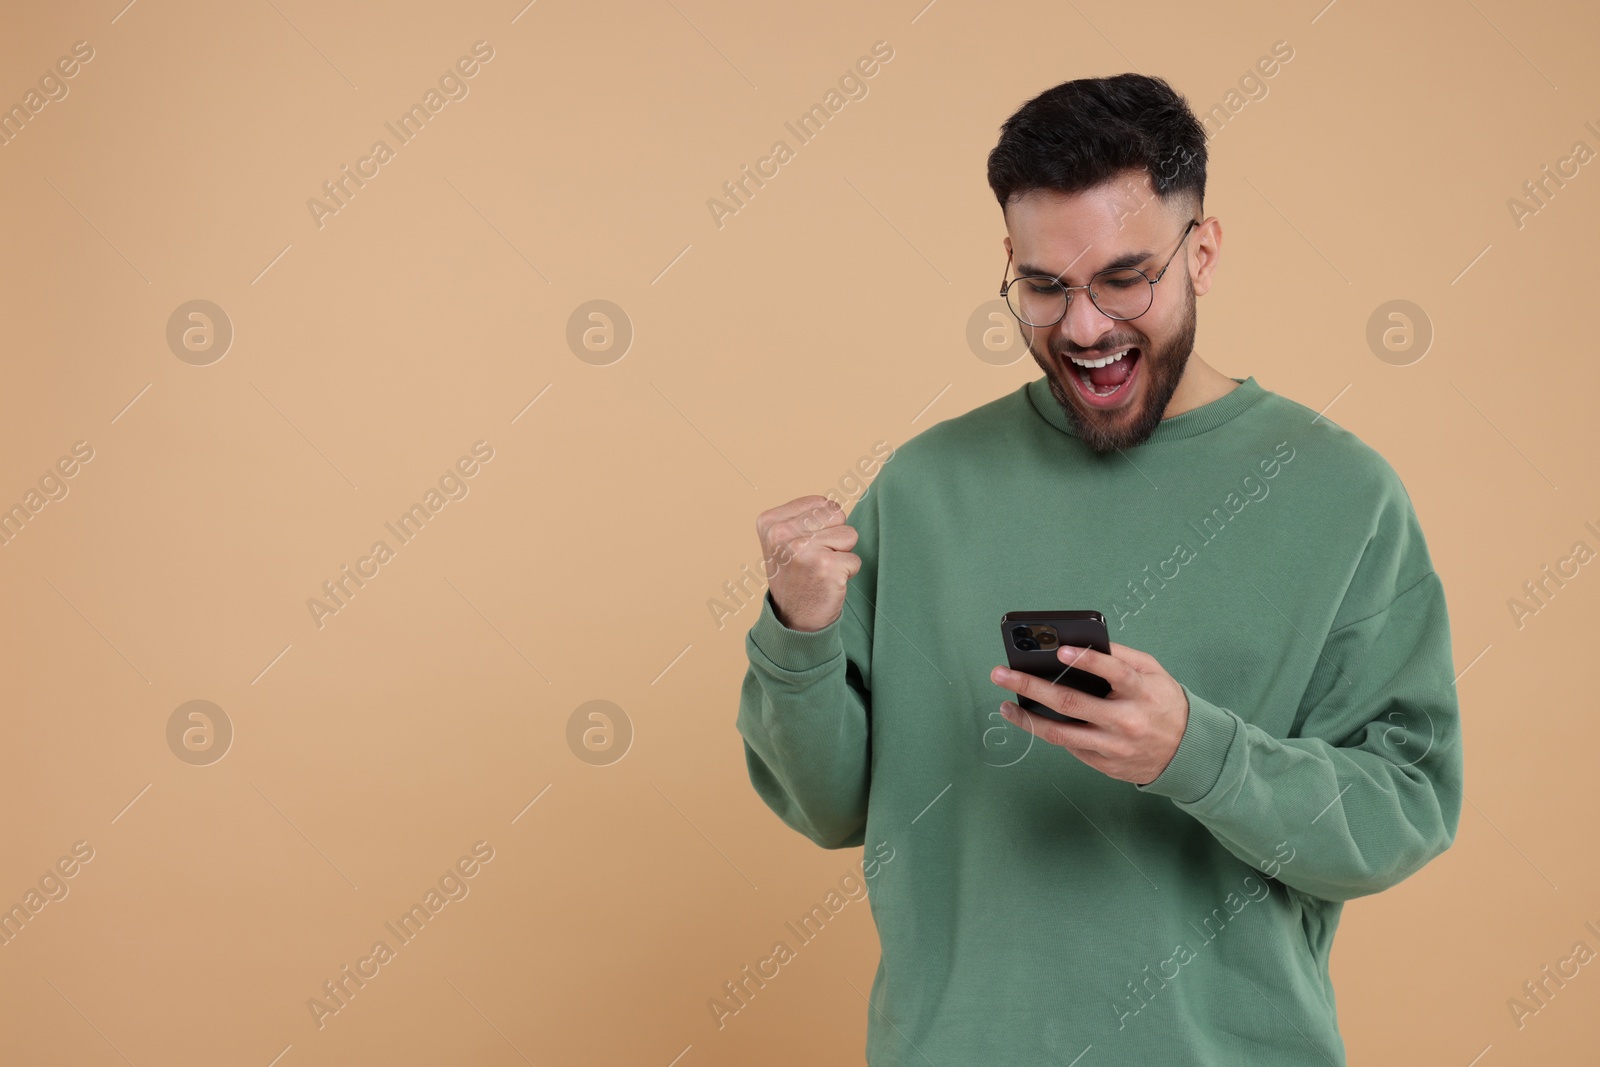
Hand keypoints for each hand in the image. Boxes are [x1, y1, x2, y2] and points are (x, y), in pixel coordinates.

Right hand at [755, 495, 860, 632]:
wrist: (793, 620)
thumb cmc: (795, 575)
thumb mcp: (783, 540)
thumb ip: (803, 517)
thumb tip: (833, 504)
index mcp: (770, 522)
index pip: (821, 503)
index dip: (822, 525)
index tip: (804, 547)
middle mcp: (782, 534)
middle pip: (836, 514)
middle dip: (834, 536)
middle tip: (815, 559)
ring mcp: (803, 550)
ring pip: (849, 535)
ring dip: (841, 554)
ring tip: (821, 569)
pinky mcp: (825, 567)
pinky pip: (855, 559)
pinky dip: (847, 573)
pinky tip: (827, 582)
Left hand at [988, 642, 1190, 785]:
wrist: (1187, 752)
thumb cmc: (1164, 703)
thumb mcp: (1153, 673)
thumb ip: (1122, 657)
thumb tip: (1080, 643)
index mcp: (1142, 692)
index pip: (1114, 672)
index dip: (1087, 661)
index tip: (1059, 651)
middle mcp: (1126, 721)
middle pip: (1071, 704)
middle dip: (1031, 687)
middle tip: (1001, 674)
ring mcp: (1114, 747)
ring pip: (1061, 734)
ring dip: (1027, 719)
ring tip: (1004, 705)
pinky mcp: (1105, 765)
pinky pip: (1071, 747)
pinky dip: (1050, 732)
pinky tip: (1033, 719)